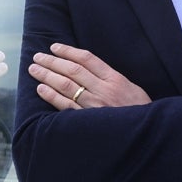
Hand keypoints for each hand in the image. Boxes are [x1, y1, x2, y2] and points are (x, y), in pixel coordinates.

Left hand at [29, 43, 150, 110]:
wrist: (147, 134)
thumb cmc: (139, 110)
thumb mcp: (130, 88)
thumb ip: (111, 78)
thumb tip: (88, 68)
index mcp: (114, 79)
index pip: (87, 59)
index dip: (68, 51)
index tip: (54, 47)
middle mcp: (103, 89)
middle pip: (72, 70)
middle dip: (52, 61)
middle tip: (38, 56)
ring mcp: (94, 105)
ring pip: (66, 85)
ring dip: (47, 75)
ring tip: (34, 69)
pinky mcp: (87, 121)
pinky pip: (66, 106)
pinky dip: (52, 96)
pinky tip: (40, 89)